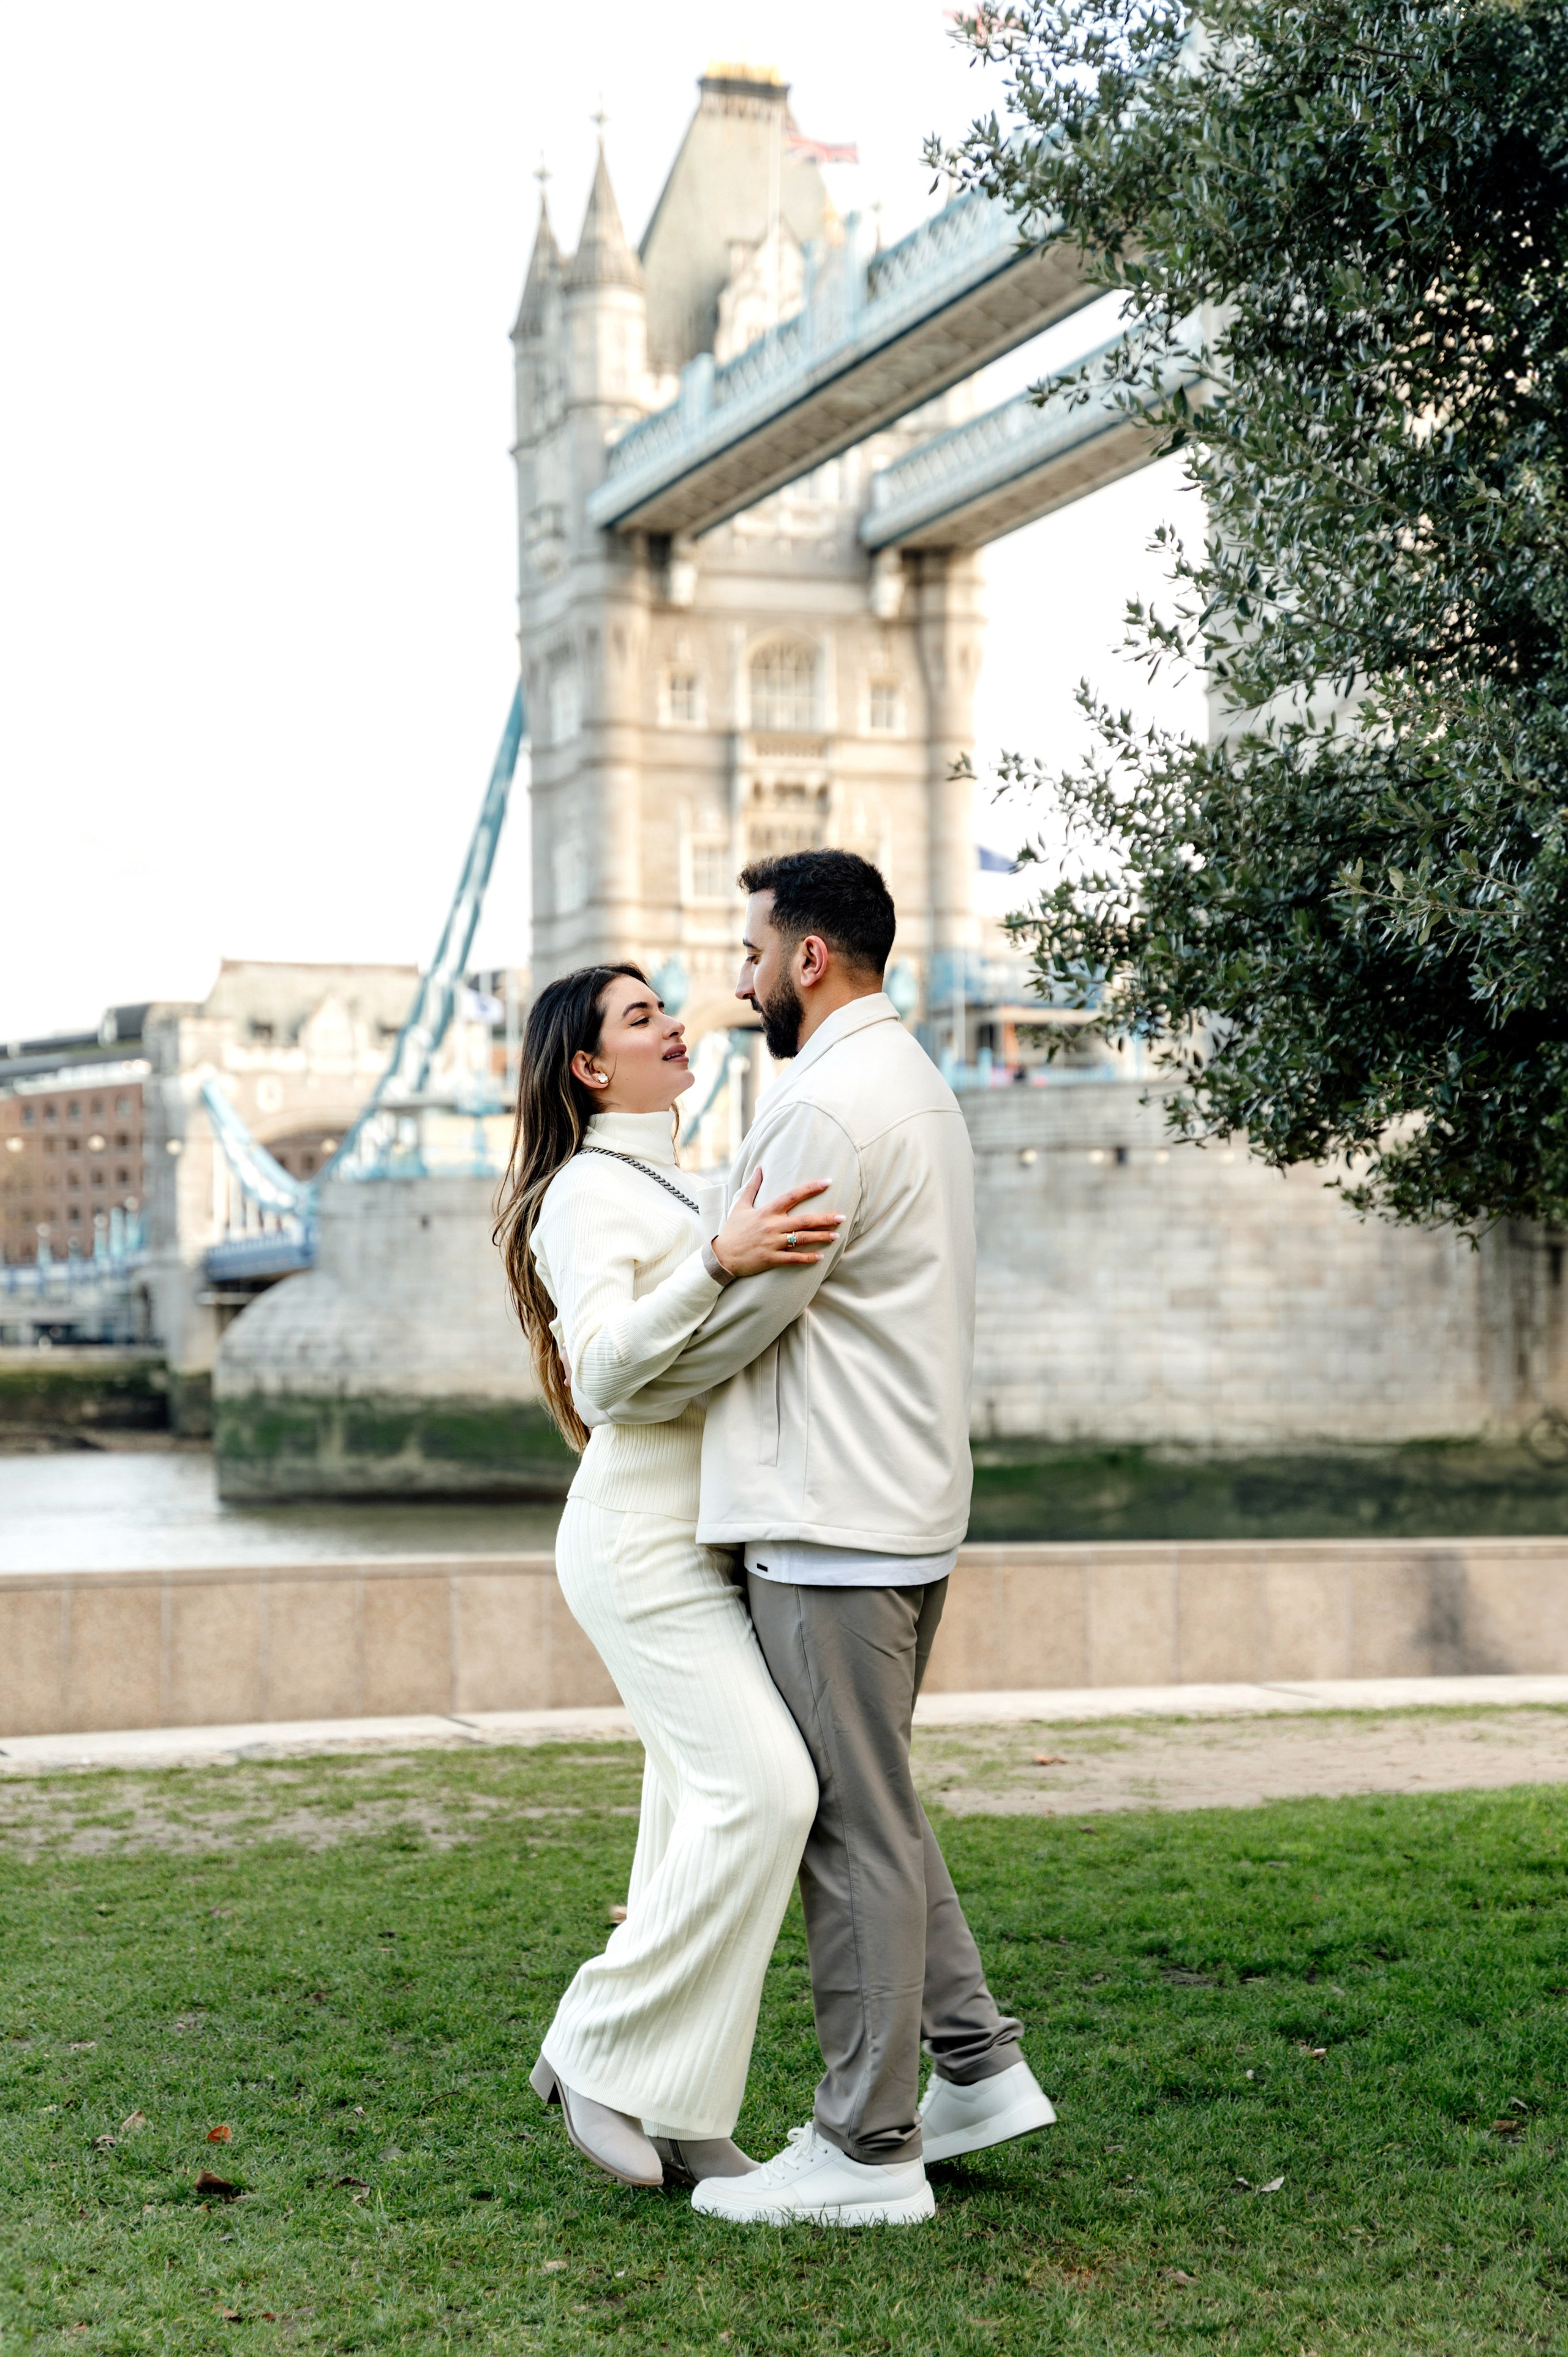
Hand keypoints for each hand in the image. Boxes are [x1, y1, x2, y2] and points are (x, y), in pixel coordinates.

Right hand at [710, 1171, 842, 1278]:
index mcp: (766, 1211)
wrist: (722, 1256)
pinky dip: (807, 1258)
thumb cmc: (732, 1230)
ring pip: (802, 1239)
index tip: (827, 1182)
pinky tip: (820, 1257)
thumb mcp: (740, 1206)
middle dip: (825, 1219)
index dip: (810, 1188)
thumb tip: (759, 1168)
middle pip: (804, 1220)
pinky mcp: (771, 1259)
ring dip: (821, 1237)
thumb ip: (752, 1187)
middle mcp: (772, 1226)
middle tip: (841, 1217)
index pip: (792, 1196)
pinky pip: (793, 1259)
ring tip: (836, 1235)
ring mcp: (772, 1243)